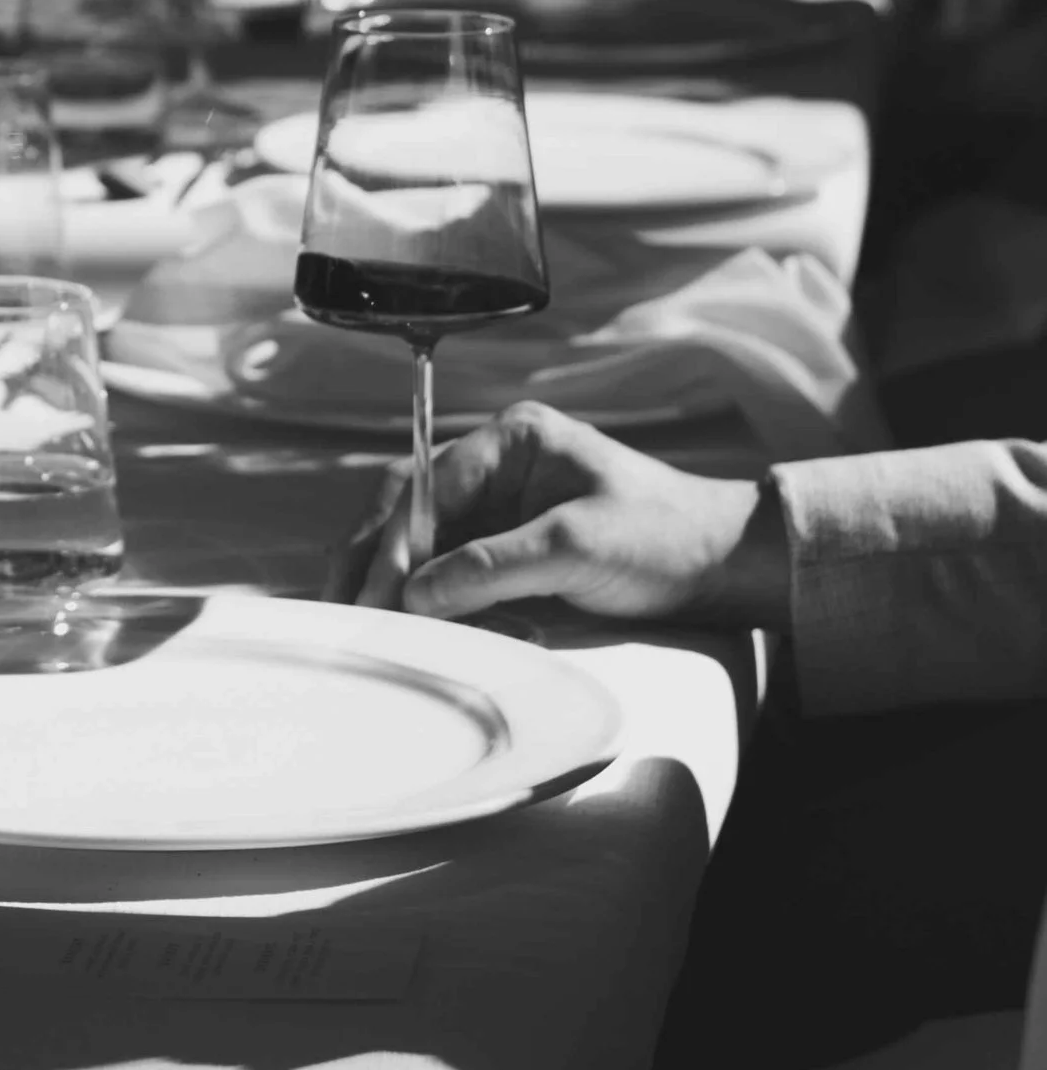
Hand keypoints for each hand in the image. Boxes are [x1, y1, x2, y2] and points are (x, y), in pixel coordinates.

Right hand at [345, 401, 791, 631]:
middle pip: (408, 510)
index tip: (376, 596)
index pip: (424, 486)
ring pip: (421, 543)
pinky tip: (410, 628)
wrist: (726, 565)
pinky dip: (427, 601)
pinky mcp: (508, 548)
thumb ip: (494, 566)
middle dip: (372, 561)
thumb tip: (416, 594)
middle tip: (343, 613)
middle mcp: (494, 467)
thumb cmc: (665, 538)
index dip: (391, 544)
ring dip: (394, 585)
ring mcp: (499, 508)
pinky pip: (449, 571)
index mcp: (509, 441)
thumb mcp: (578, 546)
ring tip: (364, 625)